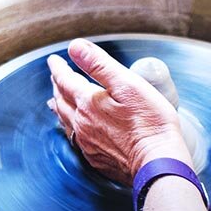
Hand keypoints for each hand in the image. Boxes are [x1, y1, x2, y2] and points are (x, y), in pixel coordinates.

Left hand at [47, 38, 191, 185]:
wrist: (157, 163)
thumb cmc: (149, 122)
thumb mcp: (127, 84)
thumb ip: (99, 64)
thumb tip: (75, 46)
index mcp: (88, 102)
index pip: (65, 80)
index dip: (58, 68)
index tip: (53, 60)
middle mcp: (82, 123)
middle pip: (62, 100)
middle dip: (57, 86)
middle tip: (55, 77)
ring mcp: (88, 143)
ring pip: (65, 120)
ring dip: (59, 106)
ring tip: (55, 101)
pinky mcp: (96, 158)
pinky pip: (75, 138)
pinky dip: (70, 127)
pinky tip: (74, 129)